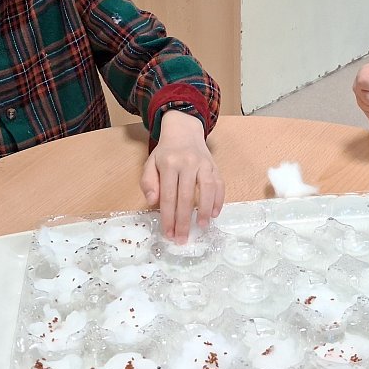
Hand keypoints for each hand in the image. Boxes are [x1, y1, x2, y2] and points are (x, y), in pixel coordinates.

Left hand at [140, 110, 223, 242]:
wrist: (184, 130)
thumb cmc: (166, 152)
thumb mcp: (150, 163)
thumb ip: (148, 182)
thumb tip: (153, 201)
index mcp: (169, 164)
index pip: (168, 195)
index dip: (168, 217)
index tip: (168, 233)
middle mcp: (188, 163)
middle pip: (186, 196)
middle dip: (184, 221)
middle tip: (183, 238)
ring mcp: (204, 164)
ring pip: (207, 189)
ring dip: (205, 210)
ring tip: (201, 226)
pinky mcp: (214, 165)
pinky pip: (219, 184)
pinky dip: (219, 199)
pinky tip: (215, 213)